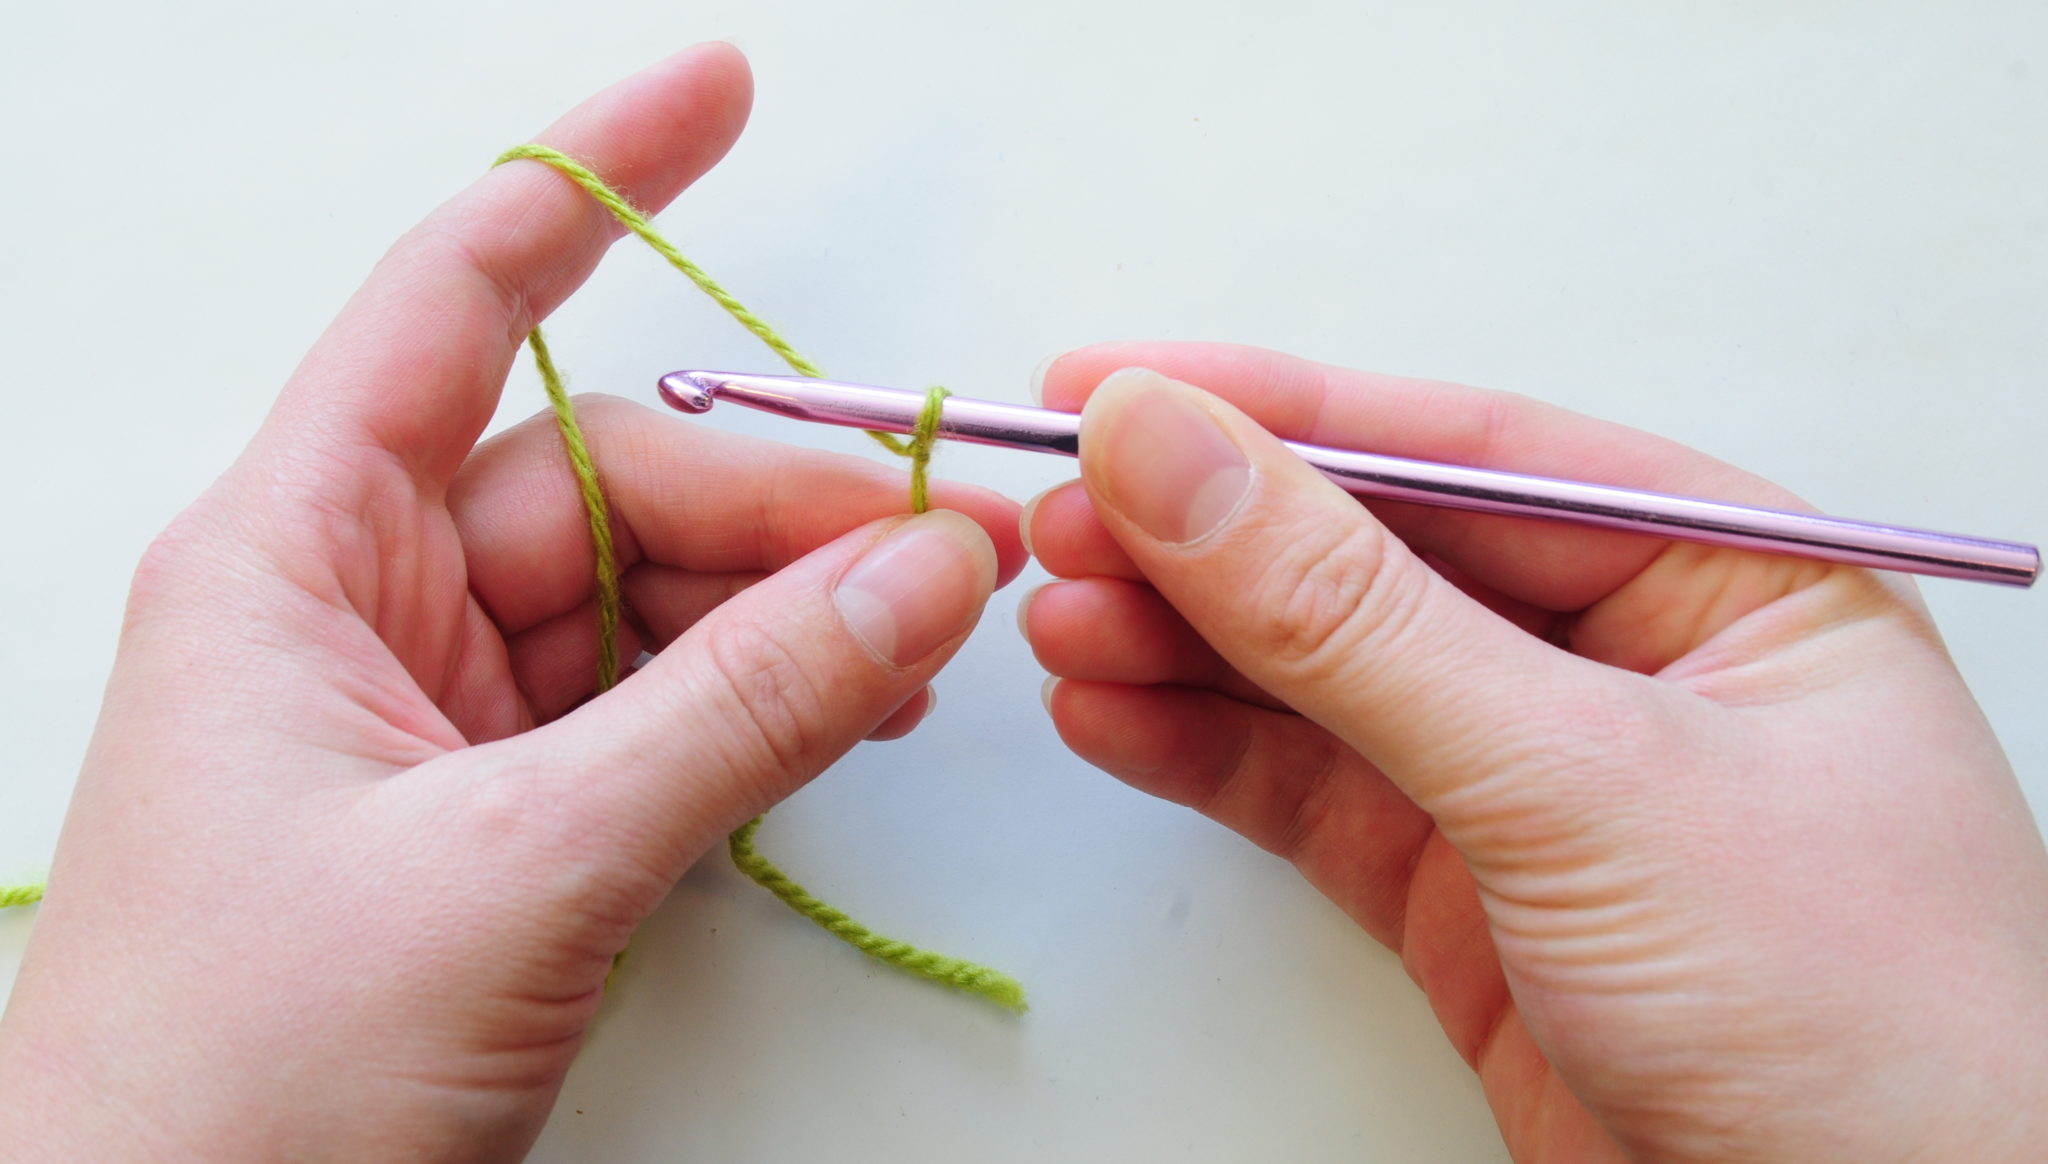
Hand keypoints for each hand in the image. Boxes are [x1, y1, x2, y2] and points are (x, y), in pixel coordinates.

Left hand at [0, 45, 1022, 1161]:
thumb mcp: (520, 869)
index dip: (595, 182)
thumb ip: (741, 709)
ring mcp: (434, 715)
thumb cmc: (242, 1084)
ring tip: (917, 656)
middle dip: (780, 505)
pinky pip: (652, 704)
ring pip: (648, 599)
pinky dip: (757, 704)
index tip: (718, 89)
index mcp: (290, 555)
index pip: (455, 300)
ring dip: (788, 614)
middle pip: (608, 481)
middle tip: (940, 552)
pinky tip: (848, 713)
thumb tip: (925, 570)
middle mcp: (359, 607)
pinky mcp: (493, 811)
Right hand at [1022, 345, 2047, 1161]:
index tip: (1114, 389)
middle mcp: (1627, 664)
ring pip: (1324, 680)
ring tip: (1060, 617)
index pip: (1461, 454)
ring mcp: (1540, 787)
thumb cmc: (1865, 1027)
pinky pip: (1312, 796)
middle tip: (1064, 514)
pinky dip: (1204, 756)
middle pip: (1374, 560)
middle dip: (1209, 539)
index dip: (1277, 414)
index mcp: (1721, 574)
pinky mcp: (1471, 900)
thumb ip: (1356, 618)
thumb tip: (1180, 452)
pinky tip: (1112, 716)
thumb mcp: (1583, 781)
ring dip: (1184, 646)